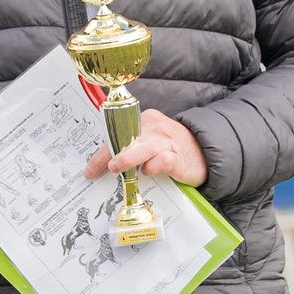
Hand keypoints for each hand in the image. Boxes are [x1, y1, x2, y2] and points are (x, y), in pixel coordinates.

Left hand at [85, 108, 206, 186]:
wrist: (204, 151)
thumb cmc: (171, 148)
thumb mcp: (149, 141)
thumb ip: (131, 148)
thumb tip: (106, 164)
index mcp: (145, 121)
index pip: (118, 135)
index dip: (101, 153)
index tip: (90, 170)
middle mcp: (155, 129)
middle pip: (126, 140)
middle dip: (108, 154)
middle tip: (96, 168)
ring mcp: (167, 142)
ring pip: (144, 147)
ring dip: (127, 158)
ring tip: (114, 167)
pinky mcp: (177, 157)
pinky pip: (163, 160)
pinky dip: (153, 167)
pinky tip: (148, 172)